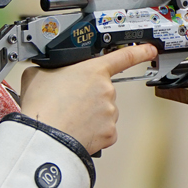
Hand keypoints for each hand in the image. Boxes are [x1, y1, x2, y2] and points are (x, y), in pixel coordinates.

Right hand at [18, 43, 157, 152]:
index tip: (150, 50)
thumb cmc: (42, 106)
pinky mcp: (110, 133)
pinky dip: (93, 132)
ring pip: (104, 111)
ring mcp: (111, 112)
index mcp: (93, 70)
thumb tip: (47, 73)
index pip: (123, 56)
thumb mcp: (38, 74)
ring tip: (69, 118)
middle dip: (90, 96)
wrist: (45, 137)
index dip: (140, 52)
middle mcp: (107, 90)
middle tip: (69, 103)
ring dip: (91, 114)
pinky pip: (104, 130)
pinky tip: (77, 130)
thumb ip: (50, 69)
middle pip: (104, 90)